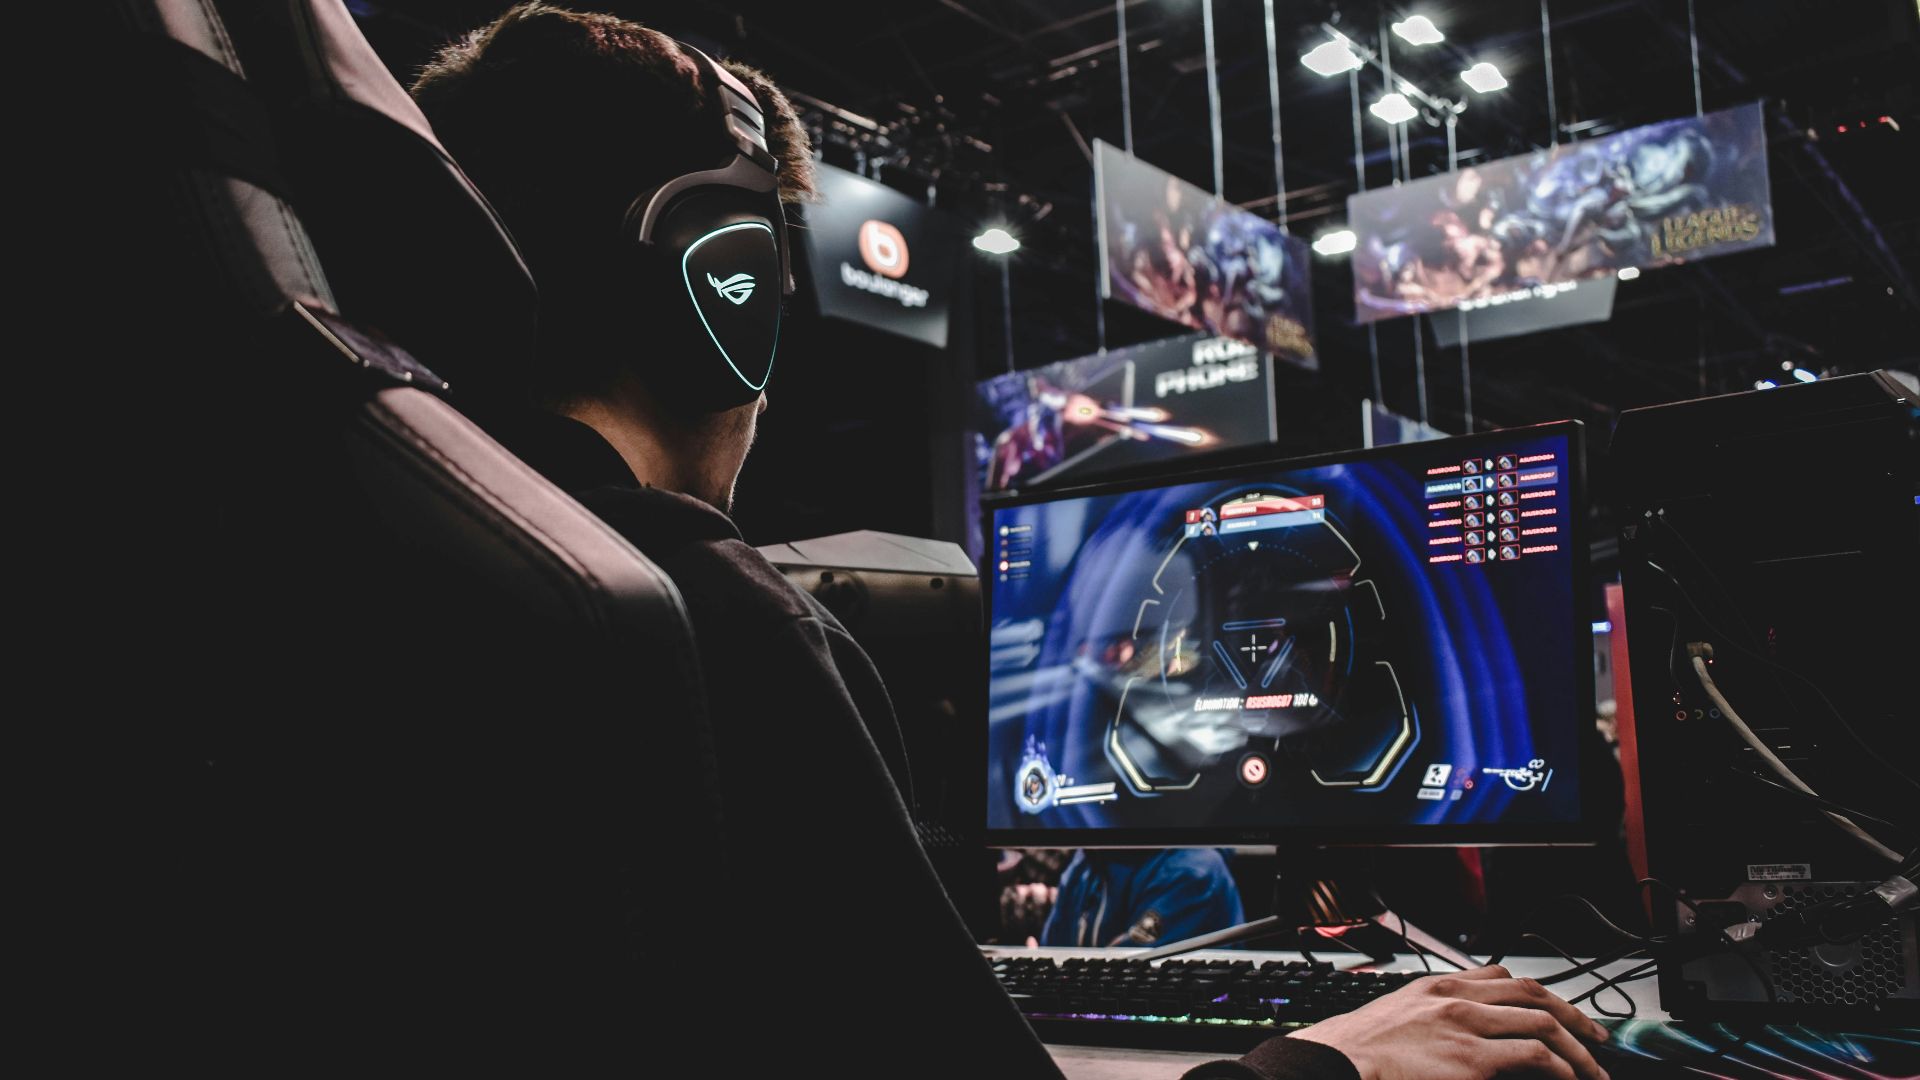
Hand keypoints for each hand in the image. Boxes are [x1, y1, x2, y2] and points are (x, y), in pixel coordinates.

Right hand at [1287, 965, 1610, 1079]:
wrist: (1337, 1064)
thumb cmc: (1359, 1050)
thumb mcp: (1397, 1015)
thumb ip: (1433, 1013)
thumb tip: (1460, 1031)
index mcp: (1438, 986)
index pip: (1502, 976)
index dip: (1539, 993)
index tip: (1558, 1009)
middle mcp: (1457, 998)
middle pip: (1532, 994)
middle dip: (1573, 1016)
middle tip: (1595, 1037)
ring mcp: (1467, 1027)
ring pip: (1543, 1023)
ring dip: (1577, 1048)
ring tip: (1593, 1068)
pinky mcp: (1473, 1061)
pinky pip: (1535, 1056)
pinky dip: (1561, 1067)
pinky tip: (1567, 1077)